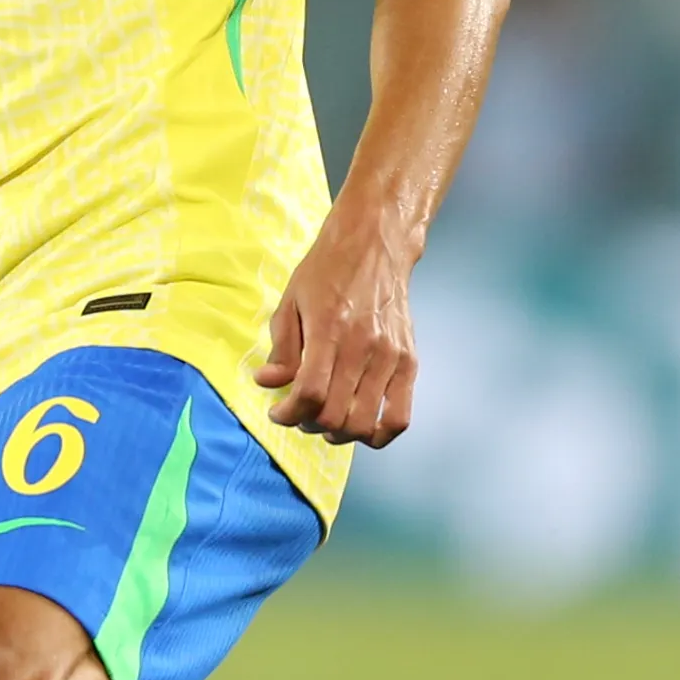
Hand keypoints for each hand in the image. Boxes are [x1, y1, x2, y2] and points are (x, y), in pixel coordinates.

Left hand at [254, 200, 420, 446]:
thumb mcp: (291, 301)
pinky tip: (361, 428)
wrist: (375, 244)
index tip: (278, 413)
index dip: (288, 414)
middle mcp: (363, 346)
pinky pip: (400, 417)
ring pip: (364, 422)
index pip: (309, 393)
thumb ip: (282, 348)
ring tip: (327, 422)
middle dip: (308, 425)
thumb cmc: (329, 270)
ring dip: (339, 434)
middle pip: (335, 415)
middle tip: (300, 415)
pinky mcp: (409, 362)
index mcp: (329, 329)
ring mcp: (390, 356)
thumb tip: (269, 384)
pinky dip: (379, 434)